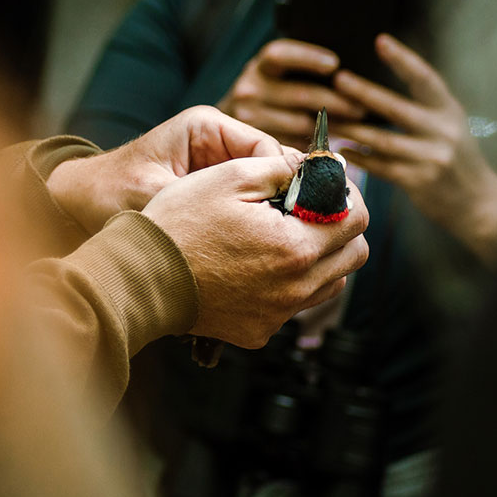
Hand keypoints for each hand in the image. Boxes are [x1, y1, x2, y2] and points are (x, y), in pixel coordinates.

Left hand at [48, 106, 302, 233]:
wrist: (78, 203)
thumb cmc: (108, 192)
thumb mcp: (154, 194)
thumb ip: (200, 200)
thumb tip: (255, 215)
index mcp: (207, 127)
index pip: (266, 149)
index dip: (286, 182)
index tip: (296, 216)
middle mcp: (218, 142)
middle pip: (272, 170)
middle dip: (285, 202)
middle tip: (300, 238)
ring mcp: (219, 167)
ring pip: (265, 191)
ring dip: (272, 218)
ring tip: (287, 250)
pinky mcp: (215, 191)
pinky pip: (249, 207)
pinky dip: (256, 228)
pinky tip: (264, 254)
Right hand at [143, 157, 368, 347]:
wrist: (139, 278)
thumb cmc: (180, 223)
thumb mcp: (230, 176)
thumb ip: (283, 168)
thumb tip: (321, 165)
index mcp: (295, 247)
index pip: (357, 220)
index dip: (346, 196)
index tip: (326, 186)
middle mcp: (295, 288)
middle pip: (352, 256)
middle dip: (339, 227)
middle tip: (308, 209)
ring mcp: (277, 315)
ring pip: (329, 284)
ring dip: (319, 257)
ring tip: (282, 236)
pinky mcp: (258, 332)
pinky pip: (292, 306)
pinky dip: (288, 284)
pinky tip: (256, 265)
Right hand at [218, 38, 365, 145]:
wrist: (224, 129)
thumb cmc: (265, 98)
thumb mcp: (272, 77)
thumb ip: (296, 72)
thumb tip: (344, 75)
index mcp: (258, 68)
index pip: (279, 55)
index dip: (307, 57)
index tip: (334, 64)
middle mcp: (249, 91)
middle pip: (300, 94)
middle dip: (336, 102)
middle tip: (361, 109)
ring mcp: (250, 119)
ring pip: (300, 124)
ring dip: (331, 128)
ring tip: (355, 127)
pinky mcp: (256, 145)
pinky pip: (293, 144)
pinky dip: (314, 145)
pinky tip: (333, 143)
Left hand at [332, 34, 496, 262]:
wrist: (480, 205)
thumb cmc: (456, 160)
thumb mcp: (450, 127)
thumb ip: (424, 109)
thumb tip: (380, 90)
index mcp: (450, 111)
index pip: (425, 79)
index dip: (403, 59)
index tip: (380, 40)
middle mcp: (444, 131)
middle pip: (396, 108)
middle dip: (364, 93)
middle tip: (337, 79)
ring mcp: (432, 158)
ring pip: (382, 140)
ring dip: (352, 129)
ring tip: (328, 119)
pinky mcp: (420, 183)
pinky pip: (381, 167)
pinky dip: (361, 158)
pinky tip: (342, 150)